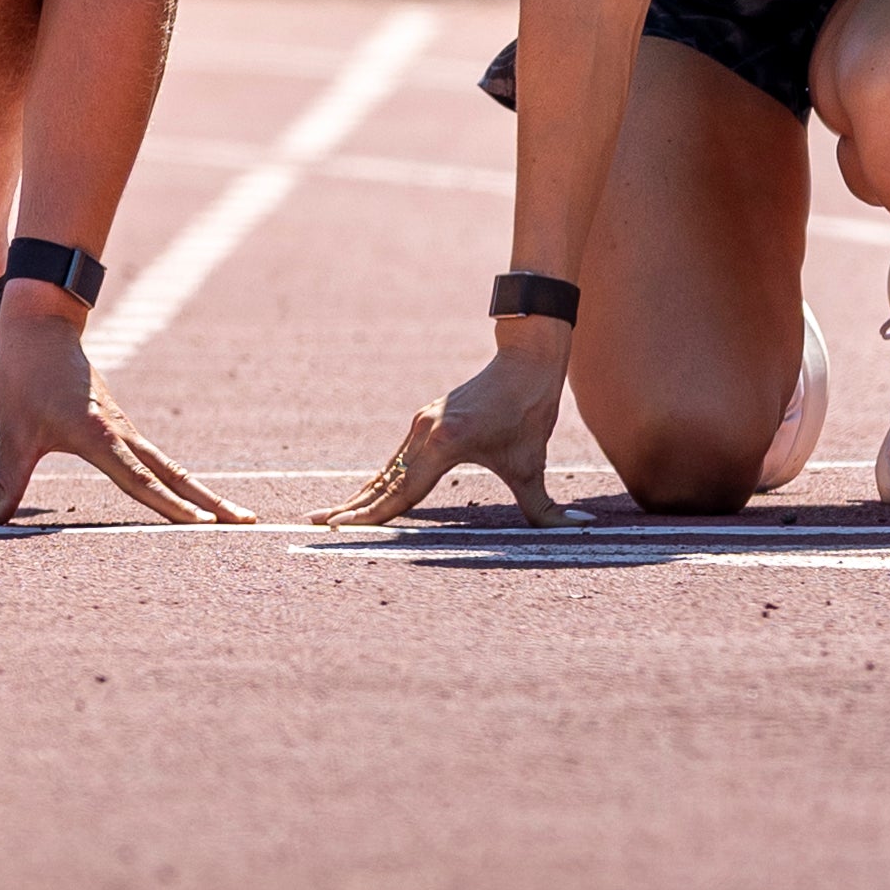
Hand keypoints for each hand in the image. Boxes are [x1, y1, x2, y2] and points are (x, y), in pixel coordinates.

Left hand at [0, 293, 249, 526]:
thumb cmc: (27, 375)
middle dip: (212, 503)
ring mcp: (126, 428)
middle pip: (176, 475)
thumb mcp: (14, 433)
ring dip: (203, 492)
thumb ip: (7, 485)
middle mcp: (122, 433)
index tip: (203, 526)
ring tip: (234, 515)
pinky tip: (190, 496)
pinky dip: (179, 480)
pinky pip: (156, 459)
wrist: (43, 324)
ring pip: (172, 467)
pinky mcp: (121, 424)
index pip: (141, 481)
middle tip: (247, 522)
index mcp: (100, 436)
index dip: (171, 507)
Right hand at [336, 342, 568, 531]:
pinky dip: (382, 479)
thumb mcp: (534, 463)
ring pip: (387, 469)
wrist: (526, 360)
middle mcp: (425, 432)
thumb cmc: (531, 411)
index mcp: (446, 444)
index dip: (371, 516)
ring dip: (361, 495)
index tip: (342, 529)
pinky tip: (368, 495)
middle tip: (314, 525)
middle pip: (383, 482)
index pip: (402, 492)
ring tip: (333, 517)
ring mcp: (422, 424)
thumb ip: (544, 506)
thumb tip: (575, 528)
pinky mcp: (426, 420)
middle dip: (350, 508)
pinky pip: (399, 457)